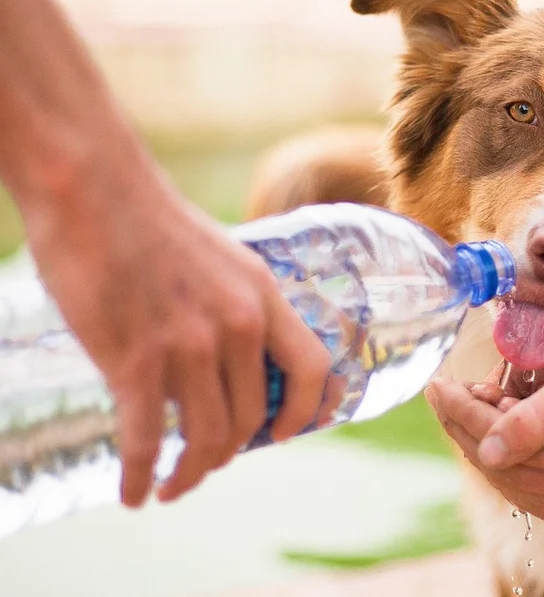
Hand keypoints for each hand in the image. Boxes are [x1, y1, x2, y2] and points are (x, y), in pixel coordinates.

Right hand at [21, 156, 333, 507]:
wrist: (92, 188)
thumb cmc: (150, 221)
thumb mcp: (223, 258)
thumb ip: (236, 305)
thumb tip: (234, 356)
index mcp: (263, 296)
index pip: (312, 368)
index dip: (307, 411)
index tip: (285, 435)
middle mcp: (237, 325)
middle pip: (252, 417)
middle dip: (230, 452)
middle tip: (206, 463)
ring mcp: (189, 345)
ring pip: (206, 437)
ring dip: (190, 473)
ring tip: (172, 485)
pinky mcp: (135, 360)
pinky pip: (147, 441)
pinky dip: (141, 476)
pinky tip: (133, 493)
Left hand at [425, 313, 543, 525]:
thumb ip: (536, 415)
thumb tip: (486, 449)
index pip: (503, 448)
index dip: (463, 416)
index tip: (438, 386)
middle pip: (512, 475)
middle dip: (472, 434)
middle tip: (453, 394)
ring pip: (531, 493)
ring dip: (497, 456)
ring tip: (480, 412)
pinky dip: (528, 472)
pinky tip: (515, 441)